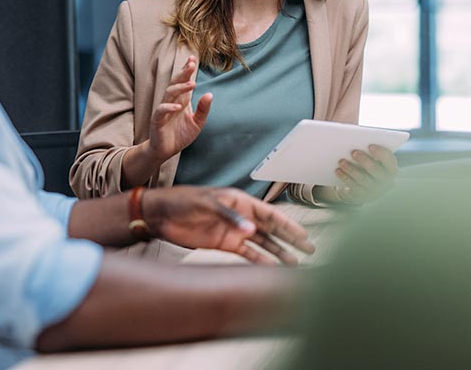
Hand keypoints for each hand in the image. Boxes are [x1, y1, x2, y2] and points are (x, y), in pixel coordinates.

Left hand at [142, 186, 315, 263]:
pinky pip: (246, 253)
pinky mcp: (223, 244)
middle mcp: (240, 216)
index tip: (303, 236)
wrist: (160, 214)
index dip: (288, 224)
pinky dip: (259, 261)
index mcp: (239, 200)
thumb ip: (229, 216)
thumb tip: (252, 230)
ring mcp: (233, 231)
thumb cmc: (182, 200)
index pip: (270, 213)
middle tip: (310, 250)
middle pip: (271, 229)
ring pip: (262, 243)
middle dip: (290, 239)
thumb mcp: (205, 203)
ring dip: (278, 252)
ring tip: (294, 265)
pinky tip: (270, 269)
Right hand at [145, 57, 212, 162]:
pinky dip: (169, 107)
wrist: (166, 150)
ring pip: (169, 93)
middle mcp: (172, 101)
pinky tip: (178, 107)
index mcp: (181, 100)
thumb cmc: (180, 135)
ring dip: (180, 88)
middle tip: (191, 64)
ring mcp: (163, 109)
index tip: (193, 58)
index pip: (183, 81)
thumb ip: (203, 109)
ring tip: (192, 84)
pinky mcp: (157, 120)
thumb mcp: (197, 123)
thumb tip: (210, 94)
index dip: (187, 70)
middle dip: (183, 73)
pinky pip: (161, 110)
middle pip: (176, 83)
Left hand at [333, 144, 397, 204]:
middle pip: (376, 171)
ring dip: (351, 169)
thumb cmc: (366, 165)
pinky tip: (338, 170)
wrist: (361, 187)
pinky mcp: (362, 197)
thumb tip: (354, 135)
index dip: (381, 153)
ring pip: (363, 180)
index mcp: (391, 169)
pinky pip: (353, 187)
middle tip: (353, 152)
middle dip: (364, 160)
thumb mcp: (369, 157)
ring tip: (341, 161)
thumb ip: (366, 148)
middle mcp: (386, 182)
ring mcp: (375, 191)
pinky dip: (345, 178)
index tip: (370, 145)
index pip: (389, 160)